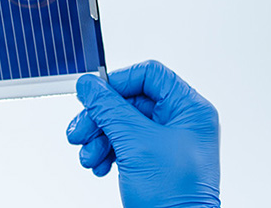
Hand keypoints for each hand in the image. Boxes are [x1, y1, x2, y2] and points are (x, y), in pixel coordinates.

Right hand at [66, 60, 220, 207]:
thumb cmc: (174, 195)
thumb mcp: (136, 144)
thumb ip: (110, 109)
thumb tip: (89, 84)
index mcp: (189, 109)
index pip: (150, 75)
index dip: (118, 83)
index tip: (93, 97)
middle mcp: (181, 122)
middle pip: (130, 101)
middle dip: (101, 118)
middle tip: (80, 132)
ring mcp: (167, 142)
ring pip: (123, 124)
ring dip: (99, 138)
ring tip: (89, 157)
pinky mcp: (154, 160)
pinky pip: (124, 144)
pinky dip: (107, 153)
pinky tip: (99, 166)